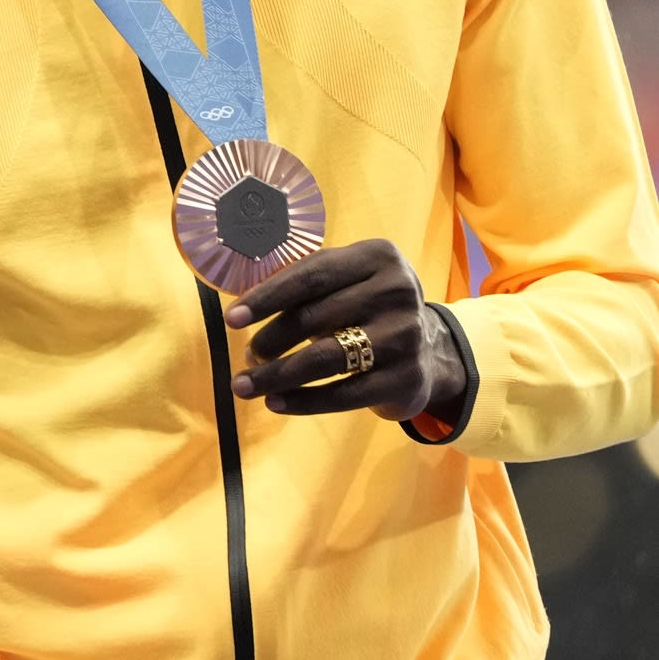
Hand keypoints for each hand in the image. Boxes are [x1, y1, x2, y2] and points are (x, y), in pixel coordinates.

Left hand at [225, 239, 466, 422]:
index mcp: (378, 257)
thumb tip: (241, 314)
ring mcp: (407, 336)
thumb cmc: (364, 305)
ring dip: (275, 375)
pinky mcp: (408, 378)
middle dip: (269, 339)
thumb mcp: (344, 280)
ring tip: (243, 385)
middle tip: (246, 354)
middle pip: (314, 317)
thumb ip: (300, 284)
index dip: (266, 297)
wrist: (428, 347)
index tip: (231, 319)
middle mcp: (398, 291)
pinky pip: (345, 394)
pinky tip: (275, 402)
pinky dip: (304, 400)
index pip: (311, 275)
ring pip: (325, 358)